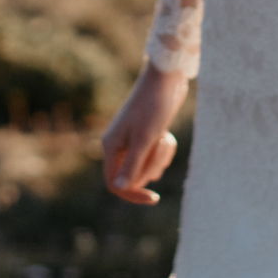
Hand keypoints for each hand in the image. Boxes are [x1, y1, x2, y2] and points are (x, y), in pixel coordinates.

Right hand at [100, 64, 187, 204]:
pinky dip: (164, 150)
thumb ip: (132, 166)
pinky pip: (155, 157)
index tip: (153, 197)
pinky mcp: (146, 137)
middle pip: (134, 177)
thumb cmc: (154, 107)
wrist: (166, 80)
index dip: (132, 194)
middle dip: (151, 166)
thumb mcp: (144, 140)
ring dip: (159, 158)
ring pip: (147, 168)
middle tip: (159, 145)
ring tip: (163, 136)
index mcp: (111, 146)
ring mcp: (132, 142)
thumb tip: (118, 189)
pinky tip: (167, 133)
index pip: (114, 184)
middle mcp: (118, 146)